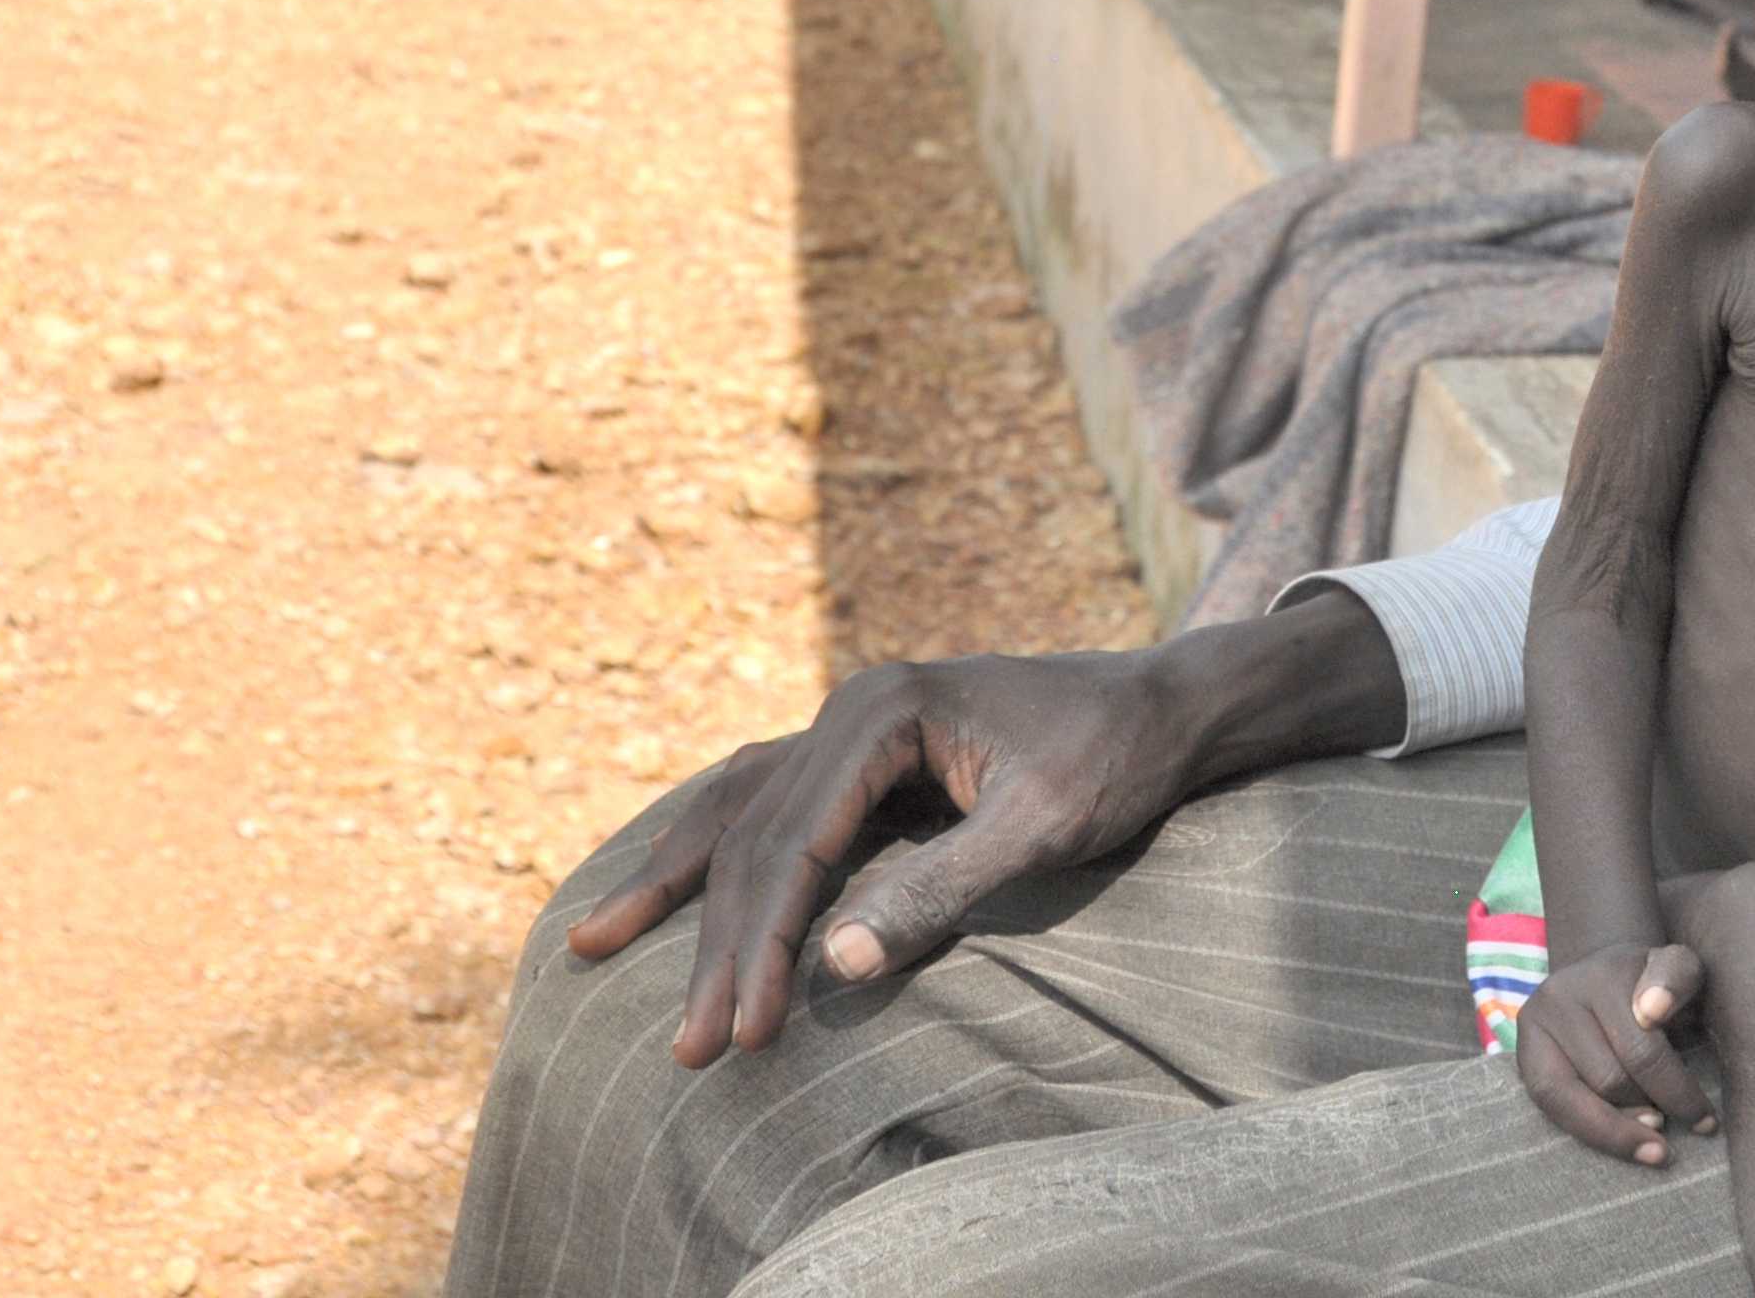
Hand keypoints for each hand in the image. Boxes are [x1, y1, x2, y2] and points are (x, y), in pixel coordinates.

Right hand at [561, 646, 1208, 1065]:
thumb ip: (943, 889)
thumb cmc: (1113, 761)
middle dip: (716, 945)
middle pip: (756, 837)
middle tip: (686, 1047)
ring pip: (741, 816)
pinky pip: (767, 804)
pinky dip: (713, 850)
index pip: (795, 842)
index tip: (746, 1029)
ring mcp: (853, 728)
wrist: (1162, 707)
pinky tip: (668, 881)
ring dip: (678, 889)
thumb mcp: (1042, 831)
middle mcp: (852, 708)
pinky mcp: (866, 758)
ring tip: (591, 944)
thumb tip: (836, 962)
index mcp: (884, 710)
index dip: (766, 943)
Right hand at [1513, 941, 1716, 1165]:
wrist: (1603, 979)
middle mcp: (1563, 992)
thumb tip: (1652, 1011)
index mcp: (1608, 972)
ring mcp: (1535, 1021)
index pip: (1643, 1048)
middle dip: (1652, 1108)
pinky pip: (1551, 1105)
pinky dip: (1590, 1129)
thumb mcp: (1679, 971)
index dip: (1678, 1091)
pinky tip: (1621, 1138)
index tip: (1706, 1122)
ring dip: (1620, 1127)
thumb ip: (1677, 978)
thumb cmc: (1655, 988)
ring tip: (1654, 1140)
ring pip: (1576, 1096)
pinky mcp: (1524, 1053)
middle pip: (1611, 1078)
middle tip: (1681, 1125)